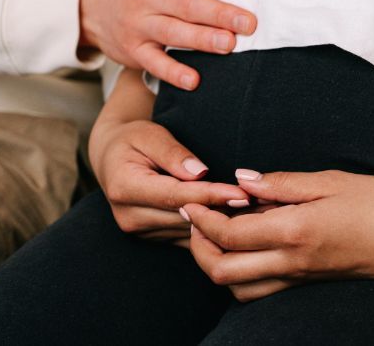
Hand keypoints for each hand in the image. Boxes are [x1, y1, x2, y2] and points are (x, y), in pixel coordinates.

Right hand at [79, 0, 257, 89]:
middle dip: (220, 13)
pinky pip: (154, 62)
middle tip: (249, 22)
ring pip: (174, 33)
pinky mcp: (134, 49)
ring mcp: (140, 23)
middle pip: (188, 4)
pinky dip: (173, 73)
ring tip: (229, 45)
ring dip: (202, 41)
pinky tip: (194, 80)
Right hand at [89, 117, 250, 244]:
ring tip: (256, 214)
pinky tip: (239, 221)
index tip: (242, 193)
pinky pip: (188, 238)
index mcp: (124, 188)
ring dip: (221, 225)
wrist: (113, 158)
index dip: (211, 195)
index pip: (176, 195)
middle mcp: (129, 216)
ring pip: (189, 233)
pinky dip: (213, 230)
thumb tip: (199, 172)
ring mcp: (140, 232)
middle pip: (185, 218)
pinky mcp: (152, 238)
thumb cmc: (134, 139)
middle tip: (260, 205)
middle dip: (223, 212)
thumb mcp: (149, 134)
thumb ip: (173, 152)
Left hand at [182, 169, 373, 300]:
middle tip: (196, 220)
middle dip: (199, 248)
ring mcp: (301, 277)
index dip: (202, 219)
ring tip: (218, 234)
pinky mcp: (310, 283)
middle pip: (223, 271)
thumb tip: (244, 180)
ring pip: (238, 288)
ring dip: (218, 264)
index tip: (192, 200)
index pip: (230, 234)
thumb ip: (284, 183)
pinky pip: (262, 290)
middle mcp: (293, 262)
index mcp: (296, 231)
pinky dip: (242, 274)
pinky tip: (250, 247)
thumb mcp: (334, 181)